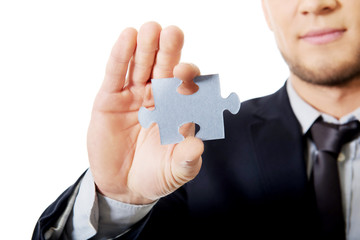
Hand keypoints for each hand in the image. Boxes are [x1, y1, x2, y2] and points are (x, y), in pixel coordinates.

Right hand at [87, 22, 203, 204]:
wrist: (124, 186)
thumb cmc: (155, 176)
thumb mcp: (174, 172)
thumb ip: (187, 161)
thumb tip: (198, 146)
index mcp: (179, 110)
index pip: (187, 86)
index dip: (187, 77)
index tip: (184, 73)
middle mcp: (158, 98)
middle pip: (164, 68)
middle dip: (169, 51)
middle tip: (172, 32)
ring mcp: (134, 96)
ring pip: (141, 66)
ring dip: (145, 47)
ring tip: (149, 29)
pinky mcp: (110, 99)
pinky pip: (116, 74)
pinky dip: (121, 56)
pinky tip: (127, 37)